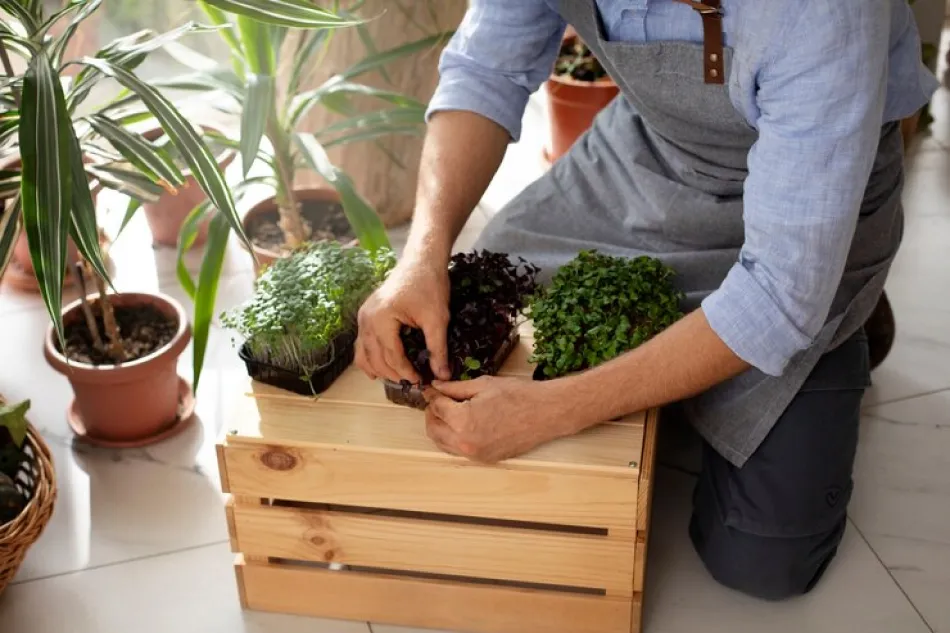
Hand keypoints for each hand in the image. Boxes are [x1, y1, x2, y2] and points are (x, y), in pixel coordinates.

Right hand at [356, 254, 450, 382]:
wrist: (421, 260)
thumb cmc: (429, 285)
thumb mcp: (437, 319)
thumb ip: (438, 349)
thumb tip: (443, 375)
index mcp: (381, 319)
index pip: (392, 356)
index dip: (407, 373)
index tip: (422, 381)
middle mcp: (366, 319)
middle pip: (375, 358)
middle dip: (393, 374)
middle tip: (413, 383)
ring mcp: (363, 317)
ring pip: (364, 354)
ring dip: (379, 370)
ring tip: (399, 379)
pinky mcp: (365, 315)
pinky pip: (362, 344)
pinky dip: (370, 358)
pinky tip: (380, 369)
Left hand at [423, 376, 575, 462]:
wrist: (546, 413)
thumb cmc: (519, 395)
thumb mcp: (483, 385)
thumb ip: (455, 388)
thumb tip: (436, 387)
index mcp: (463, 420)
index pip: (436, 408)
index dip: (432, 395)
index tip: (431, 389)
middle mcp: (465, 442)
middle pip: (433, 429)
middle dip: (432, 413)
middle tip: (438, 400)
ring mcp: (475, 453)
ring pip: (443, 443)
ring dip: (440, 428)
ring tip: (448, 412)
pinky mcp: (485, 459)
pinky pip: (458, 450)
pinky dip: (453, 438)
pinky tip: (461, 424)